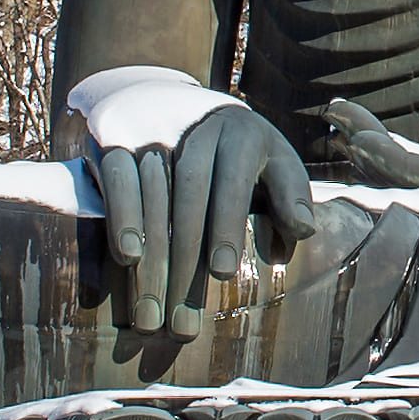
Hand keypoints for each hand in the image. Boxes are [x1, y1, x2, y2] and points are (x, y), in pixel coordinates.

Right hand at [87, 99, 314, 336]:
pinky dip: (122, 219)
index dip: (227, 227)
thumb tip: (303, 231)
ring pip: (152, 195)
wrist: (169, 99)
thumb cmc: (236, 149)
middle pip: (191, 194)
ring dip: (152, 258)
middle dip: (187, 258)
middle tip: (183, 321)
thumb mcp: (272, 159)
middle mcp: (196, 127)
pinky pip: (117, 180)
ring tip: (153, 314)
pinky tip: (129, 259)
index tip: (222, 275)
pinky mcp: (115, 138)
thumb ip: (290, 193)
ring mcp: (153, 130)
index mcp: (243, 132)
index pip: (234, 181)